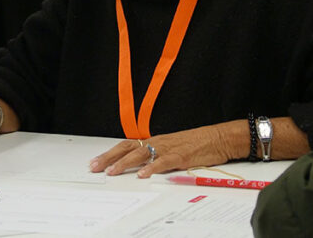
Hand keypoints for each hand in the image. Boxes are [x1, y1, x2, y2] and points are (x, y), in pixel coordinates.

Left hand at [89, 124, 233, 178]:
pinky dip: (152, 168)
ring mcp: (168, 148)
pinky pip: (163, 162)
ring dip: (125, 163)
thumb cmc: (196, 144)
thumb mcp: (171, 148)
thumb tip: (139, 166)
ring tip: (113, 172)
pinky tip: (143, 174)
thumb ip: (156, 155)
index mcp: (155, 141)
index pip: (127, 145)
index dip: (110, 153)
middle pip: (128, 148)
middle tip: (95, 166)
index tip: (96, 161)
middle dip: (110, 158)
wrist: (217, 138)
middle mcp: (158, 142)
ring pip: (142, 154)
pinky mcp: (180, 156)